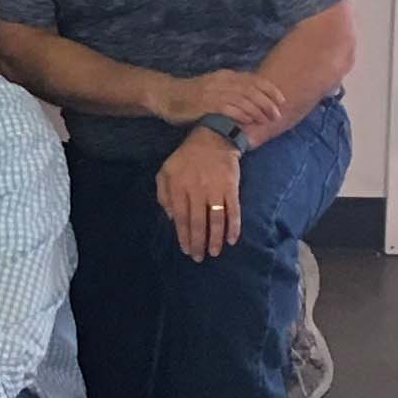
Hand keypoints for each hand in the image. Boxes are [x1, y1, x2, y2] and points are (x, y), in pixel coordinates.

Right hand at [155, 69, 285, 133]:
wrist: (165, 96)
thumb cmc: (191, 95)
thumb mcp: (214, 87)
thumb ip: (232, 90)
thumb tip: (255, 99)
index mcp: (225, 75)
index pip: (254, 80)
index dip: (271, 90)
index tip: (282, 101)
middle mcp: (221, 81)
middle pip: (252, 90)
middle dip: (267, 103)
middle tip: (277, 115)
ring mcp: (213, 92)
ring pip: (243, 99)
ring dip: (258, 110)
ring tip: (265, 120)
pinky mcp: (205, 104)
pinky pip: (229, 109)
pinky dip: (241, 115)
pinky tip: (248, 121)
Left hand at [156, 129, 242, 260]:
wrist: (212, 140)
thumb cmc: (186, 158)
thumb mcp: (166, 171)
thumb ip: (163, 194)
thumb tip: (171, 217)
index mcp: (178, 186)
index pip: (180, 217)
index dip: (183, 235)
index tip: (186, 249)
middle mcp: (196, 190)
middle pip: (197, 222)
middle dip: (198, 242)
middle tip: (199, 258)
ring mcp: (215, 189)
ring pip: (215, 220)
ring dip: (215, 239)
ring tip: (214, 252)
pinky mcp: (231, 188)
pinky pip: (233, 211)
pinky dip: (233, 227)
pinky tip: (232, 240)